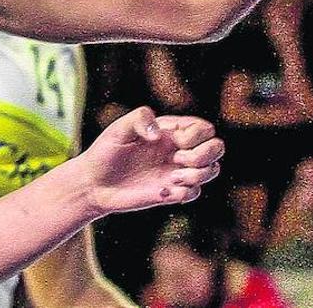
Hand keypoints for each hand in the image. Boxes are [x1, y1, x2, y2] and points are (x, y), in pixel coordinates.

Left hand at [79, 106, 222, 214]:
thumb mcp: (118, 128)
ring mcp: (176, 172)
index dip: (197, 135)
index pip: (204, 128)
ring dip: (199, 175)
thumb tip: (160, 134)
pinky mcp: (171, 193)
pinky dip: (186, 193)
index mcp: (169, 131)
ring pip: (212, 171)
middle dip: (206, 154)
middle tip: (179, 159)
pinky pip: (195, 193)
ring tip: (173, 177)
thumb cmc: (105, 152)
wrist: (94, 183)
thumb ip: (140, 119)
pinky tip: (164, 191)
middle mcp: (177, 150)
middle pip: (217, 148)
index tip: (175, 141)